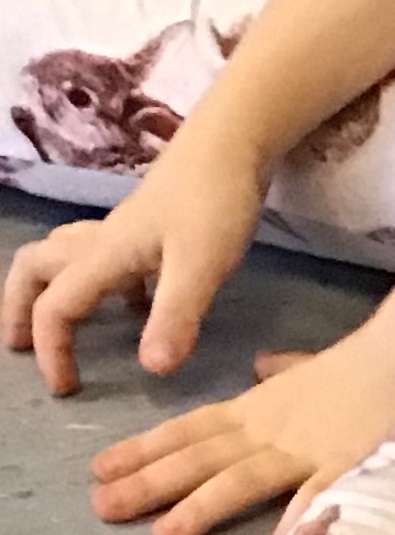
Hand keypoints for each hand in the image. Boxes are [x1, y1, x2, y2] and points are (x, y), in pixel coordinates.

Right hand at [4, 146, 265, 394]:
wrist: (233, 145)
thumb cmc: (215, 202)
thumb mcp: (201, 266)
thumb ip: (176, 316)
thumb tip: (151, 369)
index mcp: (104, 256)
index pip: (56, 307)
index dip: (52, 350)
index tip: (65, 389)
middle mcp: (101, 242)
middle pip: (33, 269)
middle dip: (19, 308)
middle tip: (20, 347)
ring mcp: (122, 232)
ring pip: (62, 258)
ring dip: (51, 291)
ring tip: (61, 329)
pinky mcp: (148, 228)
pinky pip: (106, 257)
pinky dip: (103, 283)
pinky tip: (135, 305)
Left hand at [88, 328, 394, 534]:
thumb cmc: (367, 367)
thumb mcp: (313, 366)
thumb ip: (286, 372)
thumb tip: (262, 366)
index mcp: (260, 409)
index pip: (191, 430)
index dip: (145, 450)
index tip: (101, 468)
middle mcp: (271, 431)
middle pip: (201, 458)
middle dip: (150, 483)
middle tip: (102, 507)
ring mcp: (309, 451)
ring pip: (244, 478)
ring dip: (203, 506)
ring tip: (164, 534)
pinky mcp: (352, 466)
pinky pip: (324, 496)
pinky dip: (302, 520)